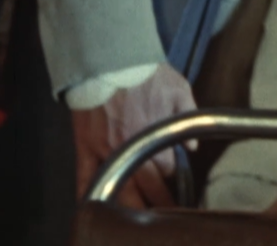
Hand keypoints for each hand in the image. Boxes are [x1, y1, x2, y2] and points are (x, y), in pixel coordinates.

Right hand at [71, 62, 194, 208]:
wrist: (110, 61)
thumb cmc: (146, 74)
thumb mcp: (179, 89)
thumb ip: (188, 118)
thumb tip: (193, 146)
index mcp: (154, 137)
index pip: (166, 169)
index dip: (171, 174)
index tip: (174, 178)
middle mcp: (130, 149)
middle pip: (145, 186)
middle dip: (157, 201)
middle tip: (165, 209)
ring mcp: (105, 150)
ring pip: (118, 187)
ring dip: (129, 205)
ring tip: (138, 215)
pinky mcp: (85, 146)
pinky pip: (84, 175)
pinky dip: (88, 192)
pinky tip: (94, 207)